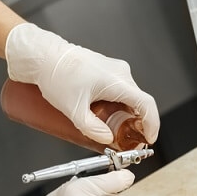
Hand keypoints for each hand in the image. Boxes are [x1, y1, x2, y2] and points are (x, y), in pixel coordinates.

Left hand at [5, 23, 159, 144]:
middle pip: (139, 102)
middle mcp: (120, 73)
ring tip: (115, 128)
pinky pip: (121, 90)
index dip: (152, 124)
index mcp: (117, 81)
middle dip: (138, 123)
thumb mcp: (73, 109)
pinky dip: (119, 104)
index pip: (146, 104)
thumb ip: (92, 128)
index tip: (149, 137)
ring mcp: (115, 69)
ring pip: (130, 96)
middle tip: (129, 139)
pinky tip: (107, 114)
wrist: (44, 56)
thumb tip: (107, 139)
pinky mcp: (107, 70)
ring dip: (127, 113)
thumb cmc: (57, 74)